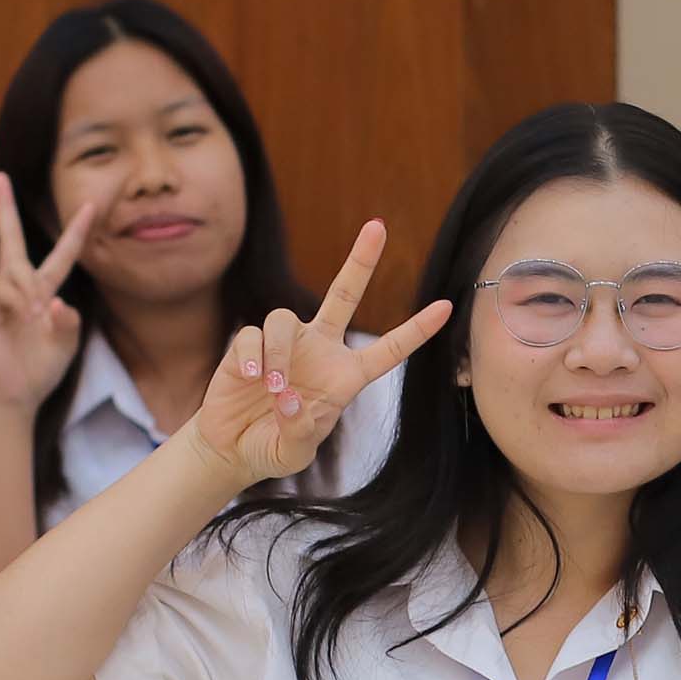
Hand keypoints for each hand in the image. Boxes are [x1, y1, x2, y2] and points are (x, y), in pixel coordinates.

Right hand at [0, 172, 99, 409]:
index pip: (62, 254)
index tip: (90, 205)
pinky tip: (27, 317)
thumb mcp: (67, 345)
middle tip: (0, 175)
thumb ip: (69, 322)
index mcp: (45, 292)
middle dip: (5, 207)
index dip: (76, 232)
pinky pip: (3, 292)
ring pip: (14, 270)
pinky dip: (18, 301)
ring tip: (37, 317)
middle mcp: (20, 288)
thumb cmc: (41, 368)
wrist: (17, 395)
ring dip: (30, 290)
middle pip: (10, 239)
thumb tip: (53, 302)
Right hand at [184, 221, 453, 483]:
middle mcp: (320, 350)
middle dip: (360, 260)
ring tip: (272, 385)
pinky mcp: (247, 345)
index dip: (416, 330)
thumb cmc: (272, 448)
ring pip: (284, 318)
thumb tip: (289, 397)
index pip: (388, 349)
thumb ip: (299, 431)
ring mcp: (285, 344)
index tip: (447, 307)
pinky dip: (254, 354)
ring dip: (279, 352)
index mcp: (345, 376)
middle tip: (378, 227)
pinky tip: (252, 378)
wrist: (233, 448)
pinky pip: (253, 335)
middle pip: (344, 294)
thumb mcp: (293, 452)